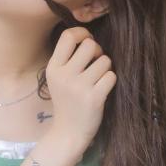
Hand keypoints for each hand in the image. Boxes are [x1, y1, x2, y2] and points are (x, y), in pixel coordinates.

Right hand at [45, 27, 116, 147]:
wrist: (68, 133)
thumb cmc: (67, 101)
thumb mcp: (58, 78)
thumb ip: (68, 59)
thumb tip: (89, 38)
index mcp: (53, 68)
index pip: (68, 36)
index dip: (82, 33)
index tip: (87, 41)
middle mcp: (64, 75)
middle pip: (90, 45)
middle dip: (98, 52)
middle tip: (95, 64)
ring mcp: (79, 87)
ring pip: (105, 60)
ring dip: (105, 68)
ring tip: (98, 80)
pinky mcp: (94, 98)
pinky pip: (111, 76)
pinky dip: (110, 81)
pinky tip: (102, 90)